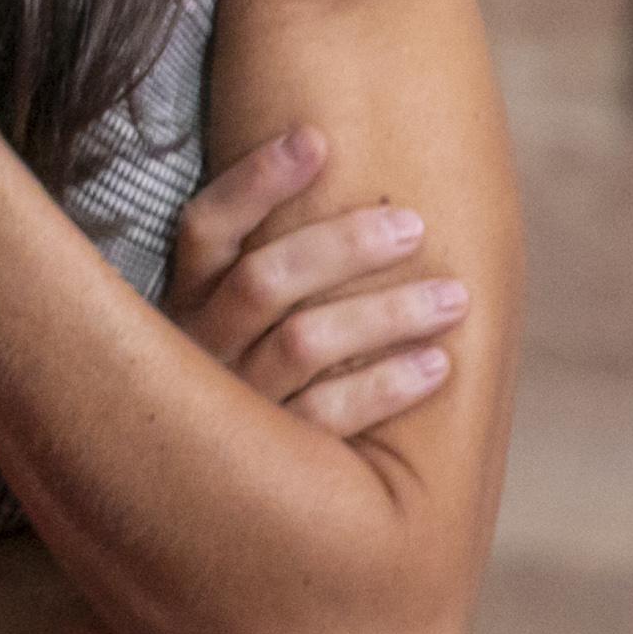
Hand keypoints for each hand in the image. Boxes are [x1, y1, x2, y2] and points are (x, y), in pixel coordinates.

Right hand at [165, 123, 465, 435]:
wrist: (207, 495)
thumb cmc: (239, 379)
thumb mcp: (223, 319)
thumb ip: (262, 264)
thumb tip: (330, 157)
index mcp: (178, 303)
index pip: (205, 229)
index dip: (256, 183)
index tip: (317, 138)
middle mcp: (195, 351)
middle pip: (264, 283)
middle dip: (342, 247)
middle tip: (413, 225)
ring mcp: (229, 409)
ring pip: (303, 345)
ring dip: (384, 315)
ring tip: (454, 297)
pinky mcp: (268, 464)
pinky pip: (331, 418)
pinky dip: (387, 389)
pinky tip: (438, 366)